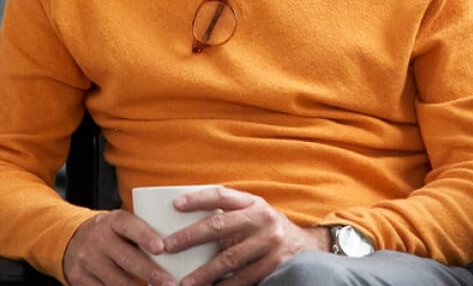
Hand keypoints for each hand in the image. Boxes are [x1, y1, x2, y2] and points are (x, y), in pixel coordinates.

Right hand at [63, 211, 178, 285]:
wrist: (72, 241)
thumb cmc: (110, 235)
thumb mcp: (121, 226)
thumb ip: (143, 233)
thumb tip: (181, 244)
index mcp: (112, 222)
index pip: (129, 226)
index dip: (145, 236)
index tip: (161, 248)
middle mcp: (99, 240)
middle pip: (127, 258)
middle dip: (151, 273)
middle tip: (170, 283)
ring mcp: (88, 261)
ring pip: (117, 281)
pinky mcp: (80, 279)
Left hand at [159, 186, 325, 285]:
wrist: (305, 245)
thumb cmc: (265, 227)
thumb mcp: (252, 212)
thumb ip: (227, 214)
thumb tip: (184, 218)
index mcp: (252, 202)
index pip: (221, 195)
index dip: (197, 198)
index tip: (175, 205)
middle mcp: (262, 220)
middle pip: (219, 226)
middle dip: (190, 237)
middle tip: (168, 247)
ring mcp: (270, 244)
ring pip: (230, 259)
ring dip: (205, 272)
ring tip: (185, 282)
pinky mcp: (275, 266)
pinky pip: (245, 279)